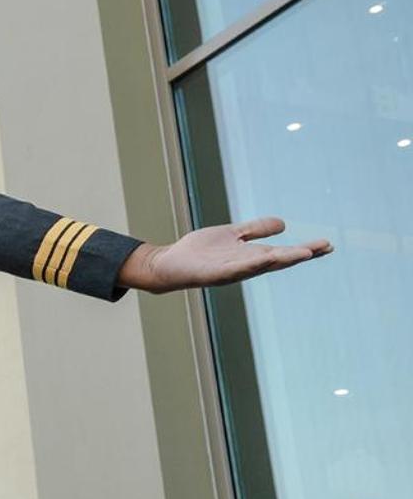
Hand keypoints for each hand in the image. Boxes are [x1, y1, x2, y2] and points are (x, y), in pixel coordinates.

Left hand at [117, 217, 331, 293]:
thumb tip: (284, 224)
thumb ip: (256, 230)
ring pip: (262, 265)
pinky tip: (266, 258)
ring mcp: (233, 271)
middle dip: (303, 254)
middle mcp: (247, 266)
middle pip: (280, 260)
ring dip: (284, 259)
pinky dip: (252, 263)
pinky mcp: (216, 273)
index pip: (284, 253)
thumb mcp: (233, 235)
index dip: (306, 250)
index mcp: (253, 257)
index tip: (328, 245)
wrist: (170, 264)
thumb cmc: (200, 252)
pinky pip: (237, 268)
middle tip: (326, 247)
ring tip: (305, 253)